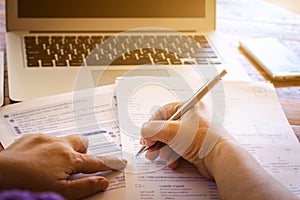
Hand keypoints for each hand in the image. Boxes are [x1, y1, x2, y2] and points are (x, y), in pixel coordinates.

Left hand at [0, 134, 126, 198]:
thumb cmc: (28, 186)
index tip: (119, 162)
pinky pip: (47, 138)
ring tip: (53, 163)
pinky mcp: (31, 137)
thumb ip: (85, 186)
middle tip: (76, 164)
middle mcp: (60, 144)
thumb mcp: (61, 192)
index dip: (108, 163)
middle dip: (83, 152)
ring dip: (65, 149)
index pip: (95, 161)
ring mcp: (45, 139)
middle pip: (82, 142)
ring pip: (65, 139)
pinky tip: (38, 159)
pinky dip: (48, 147)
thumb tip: (103, 181)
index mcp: (70, 158)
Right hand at [140, 102, 229, 178]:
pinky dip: (174, 156)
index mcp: (190, 107)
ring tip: (162, 157)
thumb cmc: (202, 140)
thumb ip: (152, 129)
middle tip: (150, 149)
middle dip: (157, 140)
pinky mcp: (197, 145)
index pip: (164, 112)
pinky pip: (180, 148)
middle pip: (166, 127)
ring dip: (164, 150)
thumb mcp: (171, 131)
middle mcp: (193, 118)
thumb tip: (145, 131)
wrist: (222, 159)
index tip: (145, 137)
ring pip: (171, 139)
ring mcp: (196, 132)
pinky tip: (174, 162)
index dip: (152, 125)